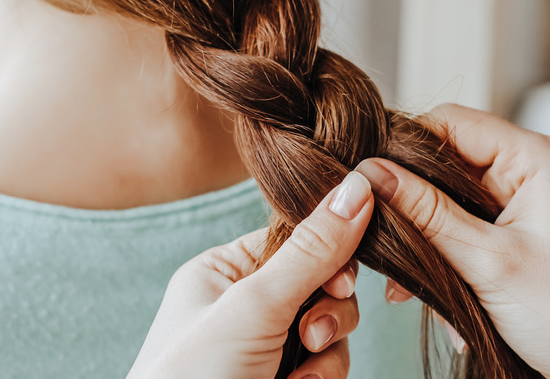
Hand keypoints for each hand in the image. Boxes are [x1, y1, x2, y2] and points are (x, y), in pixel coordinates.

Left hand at [127, 172, 373, 378]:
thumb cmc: (193, 378)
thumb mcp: (253, 307)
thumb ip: (310, 252)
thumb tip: (357, 189)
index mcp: (223, 272)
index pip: (293, 239)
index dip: (325, 253)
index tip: (339, 278)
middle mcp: (245, 305)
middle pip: (320, 284)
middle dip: (327, 312)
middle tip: (312, 334)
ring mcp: (265, 345)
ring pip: (331, 327)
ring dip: (327, 351)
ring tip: (301, 373)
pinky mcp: (284, 376)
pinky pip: (326, 364)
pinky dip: (321, 378)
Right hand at [356, 104, 549, 378]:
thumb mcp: (486, 261)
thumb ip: (424, 212)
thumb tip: (371, 173)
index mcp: (539, 158)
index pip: (452, 124)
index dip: (403, 146)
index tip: (366, 179)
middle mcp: (536, 169)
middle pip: (448, 161)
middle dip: (412, 202)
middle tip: (379, 236)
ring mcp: (530, 199)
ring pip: (452, 197)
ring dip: (426, 235)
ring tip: (405, 282)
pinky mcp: (523, 228)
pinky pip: (468, 224)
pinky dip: (445, 251)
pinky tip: (430, 290)